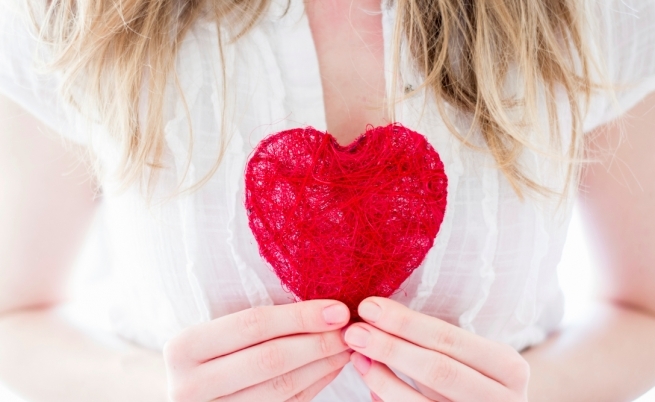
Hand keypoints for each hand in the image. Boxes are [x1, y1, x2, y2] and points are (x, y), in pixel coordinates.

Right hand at [164, 300, 351, 400]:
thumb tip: (320, 306)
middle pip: (270, 359)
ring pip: (283, 387)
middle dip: (318, 342)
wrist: (183, 395)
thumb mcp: (213, 332)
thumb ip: (251, 322)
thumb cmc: (205, 353)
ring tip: (347, 346)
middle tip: (350, 330)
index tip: (337, 309)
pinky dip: (314, 384)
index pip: (252, 325)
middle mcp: (192, 385)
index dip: (299, 317)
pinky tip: (331, 367)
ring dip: (323, 365)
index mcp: (184, 348)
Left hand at [343, 297, 529, 401]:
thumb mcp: (470, 359)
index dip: (406, 323)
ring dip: (382, 378)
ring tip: (357, 356)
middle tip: (355, 331)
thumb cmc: (475, 380)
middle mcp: (503, 400)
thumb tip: (378, 316)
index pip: (450, 339)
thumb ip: (434, 343)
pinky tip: (371, 383)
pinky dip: (388, 400)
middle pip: (438, 370)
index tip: (370, 307)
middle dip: (390, 347)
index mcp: (509, 368)